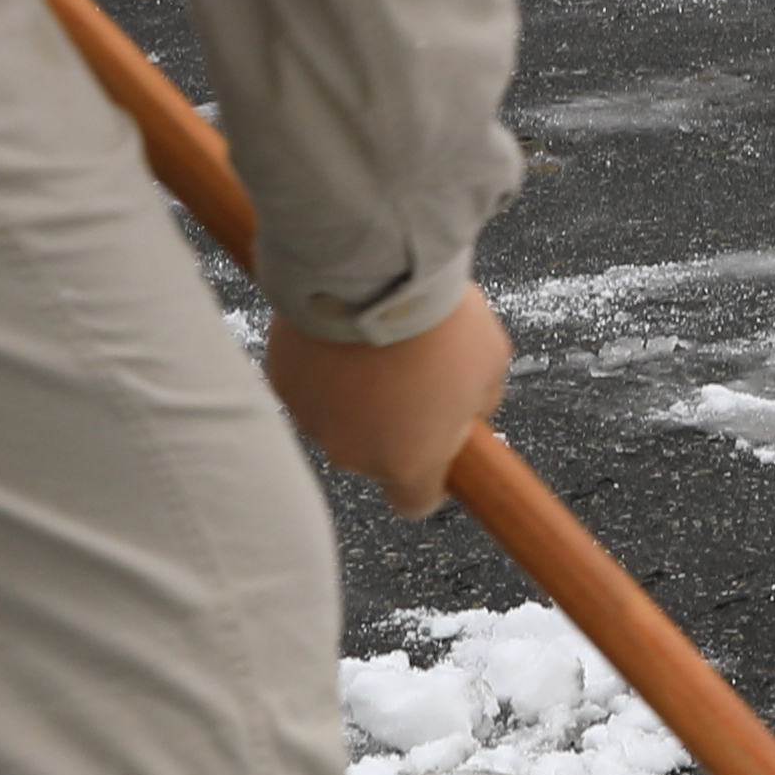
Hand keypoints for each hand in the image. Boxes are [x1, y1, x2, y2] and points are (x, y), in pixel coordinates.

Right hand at [265, 284, 508, 517]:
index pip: (415, 503)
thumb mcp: (490, 363)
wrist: (374, 271)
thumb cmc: (439, 321)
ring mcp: (313, 420)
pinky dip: (325, 365)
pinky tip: (345, 331)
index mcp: (408, 463)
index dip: (428, 477)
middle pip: (374, 454)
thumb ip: (479, 400)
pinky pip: (310, 383)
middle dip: (392, 423)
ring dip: (355, 393)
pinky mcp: (284, 382)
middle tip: (411, 373)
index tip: (437, 444)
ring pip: (338, 417)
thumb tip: (470, 407)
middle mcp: (354, 453)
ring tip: (377, 344)